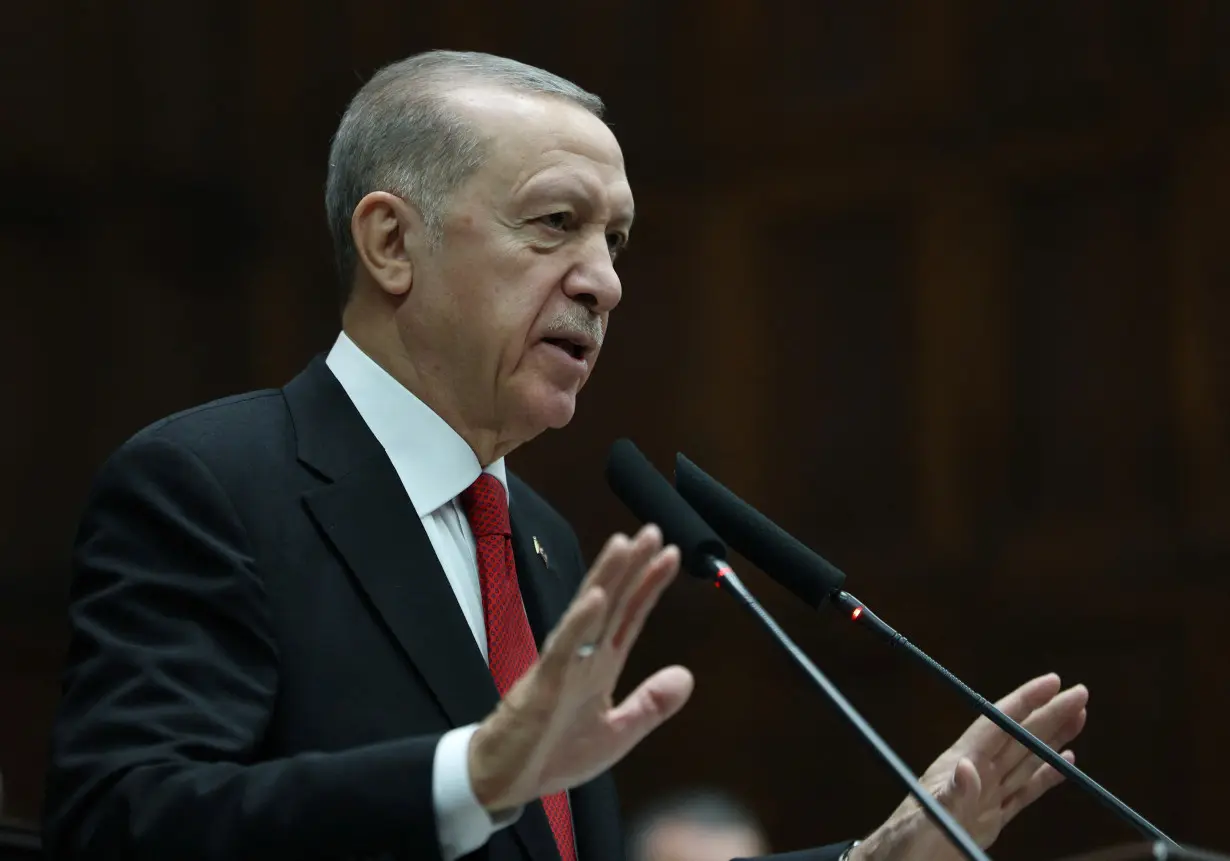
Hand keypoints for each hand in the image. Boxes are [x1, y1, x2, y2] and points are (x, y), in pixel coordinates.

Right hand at [467, 524, 693, 811]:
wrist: (506, 780)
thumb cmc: (553, 754)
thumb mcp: (617, 733)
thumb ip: (651, 704)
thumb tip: (687, 676)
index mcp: (601, 665)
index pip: (631, 615)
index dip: (650, 585)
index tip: (671, 555)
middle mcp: (584, 655)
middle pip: (613, 602)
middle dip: (633, 566)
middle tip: (652, 531)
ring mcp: (563, 664)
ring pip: (588, 612)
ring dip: (606, 577)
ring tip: (623, 545)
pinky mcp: (545, 681)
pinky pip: (565, 646)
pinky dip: (581, 621)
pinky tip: (597, 598)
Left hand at [853, 673, 1088, 860]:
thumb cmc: (906, 840)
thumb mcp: (927, 817)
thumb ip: (950, 795)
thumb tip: (968, 767)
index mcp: (960, 762)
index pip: (998, 724)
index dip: (1024, 701)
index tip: (1053, 681)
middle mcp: (975, 772)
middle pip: (1019, 737)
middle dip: (1049, 714)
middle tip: (1081, 693)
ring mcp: (985, 794)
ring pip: (1027, 759)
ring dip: (1052, 738)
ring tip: (1078, 717)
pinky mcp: (992, 818)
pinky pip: (1026, 792)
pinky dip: (1047, 777)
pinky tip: (1065, 763)